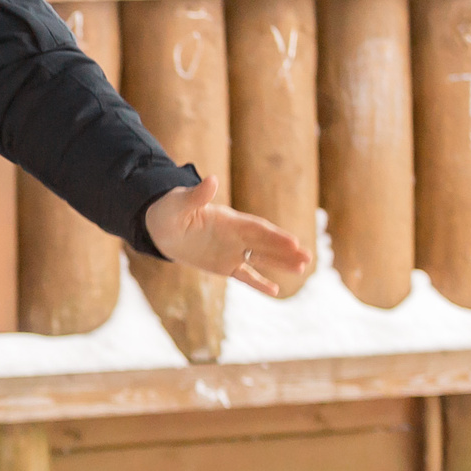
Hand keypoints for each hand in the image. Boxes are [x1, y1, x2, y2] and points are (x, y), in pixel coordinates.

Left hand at [143, 177, 309, 296]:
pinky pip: (245, 275)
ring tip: (303, 268)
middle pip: (266, 244)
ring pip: (261, 258)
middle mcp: (235, 235)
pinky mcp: (224, 265)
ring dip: (281, 263)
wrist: (161, 228)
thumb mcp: (180, 203)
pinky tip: (275, 291)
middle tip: (309, 257)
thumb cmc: (169, 210)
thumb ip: (198, 195)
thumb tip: (212, 179)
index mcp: (229, 220)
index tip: (294, 241)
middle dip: (286, 250)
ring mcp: (232, 251)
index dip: (275, 235)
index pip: (257, 228)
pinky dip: (258, 282)